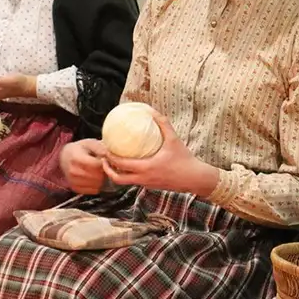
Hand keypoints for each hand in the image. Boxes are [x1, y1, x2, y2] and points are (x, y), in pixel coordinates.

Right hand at [61, 139, 109, 193]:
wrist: (64, 157)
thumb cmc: (79, 149)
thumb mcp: (89, 143)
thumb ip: (100, 147)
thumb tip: (110, 154)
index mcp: (76, 158)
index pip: (97, 165)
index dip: (104, 162)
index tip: (104, 159)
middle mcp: (73, 171)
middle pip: (98, 176)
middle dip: (103, 171)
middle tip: (102, 166)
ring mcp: (73, 181)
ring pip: (97, 184)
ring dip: (101, 178)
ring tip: (98, 171)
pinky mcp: (75, 188)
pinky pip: (94, 190)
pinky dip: (97, 185)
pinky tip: (94, 177)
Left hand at [101, 111, 219, 195]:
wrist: (195, 179)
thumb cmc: (185, 160)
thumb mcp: (174, 140)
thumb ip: (163, 124)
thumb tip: (152, 111)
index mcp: (146, 168)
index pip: (121, 165)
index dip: (110, 158)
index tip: (105, 148)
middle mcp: (143, 178)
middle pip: (117, 178)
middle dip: (107, 168)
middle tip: (103, 157)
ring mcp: (146, 184)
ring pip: (124, 182)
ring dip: (115, 173)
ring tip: (111, 162)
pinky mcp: (150, 186)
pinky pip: (133, 181)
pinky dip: (126, 175)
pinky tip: (127, 164)